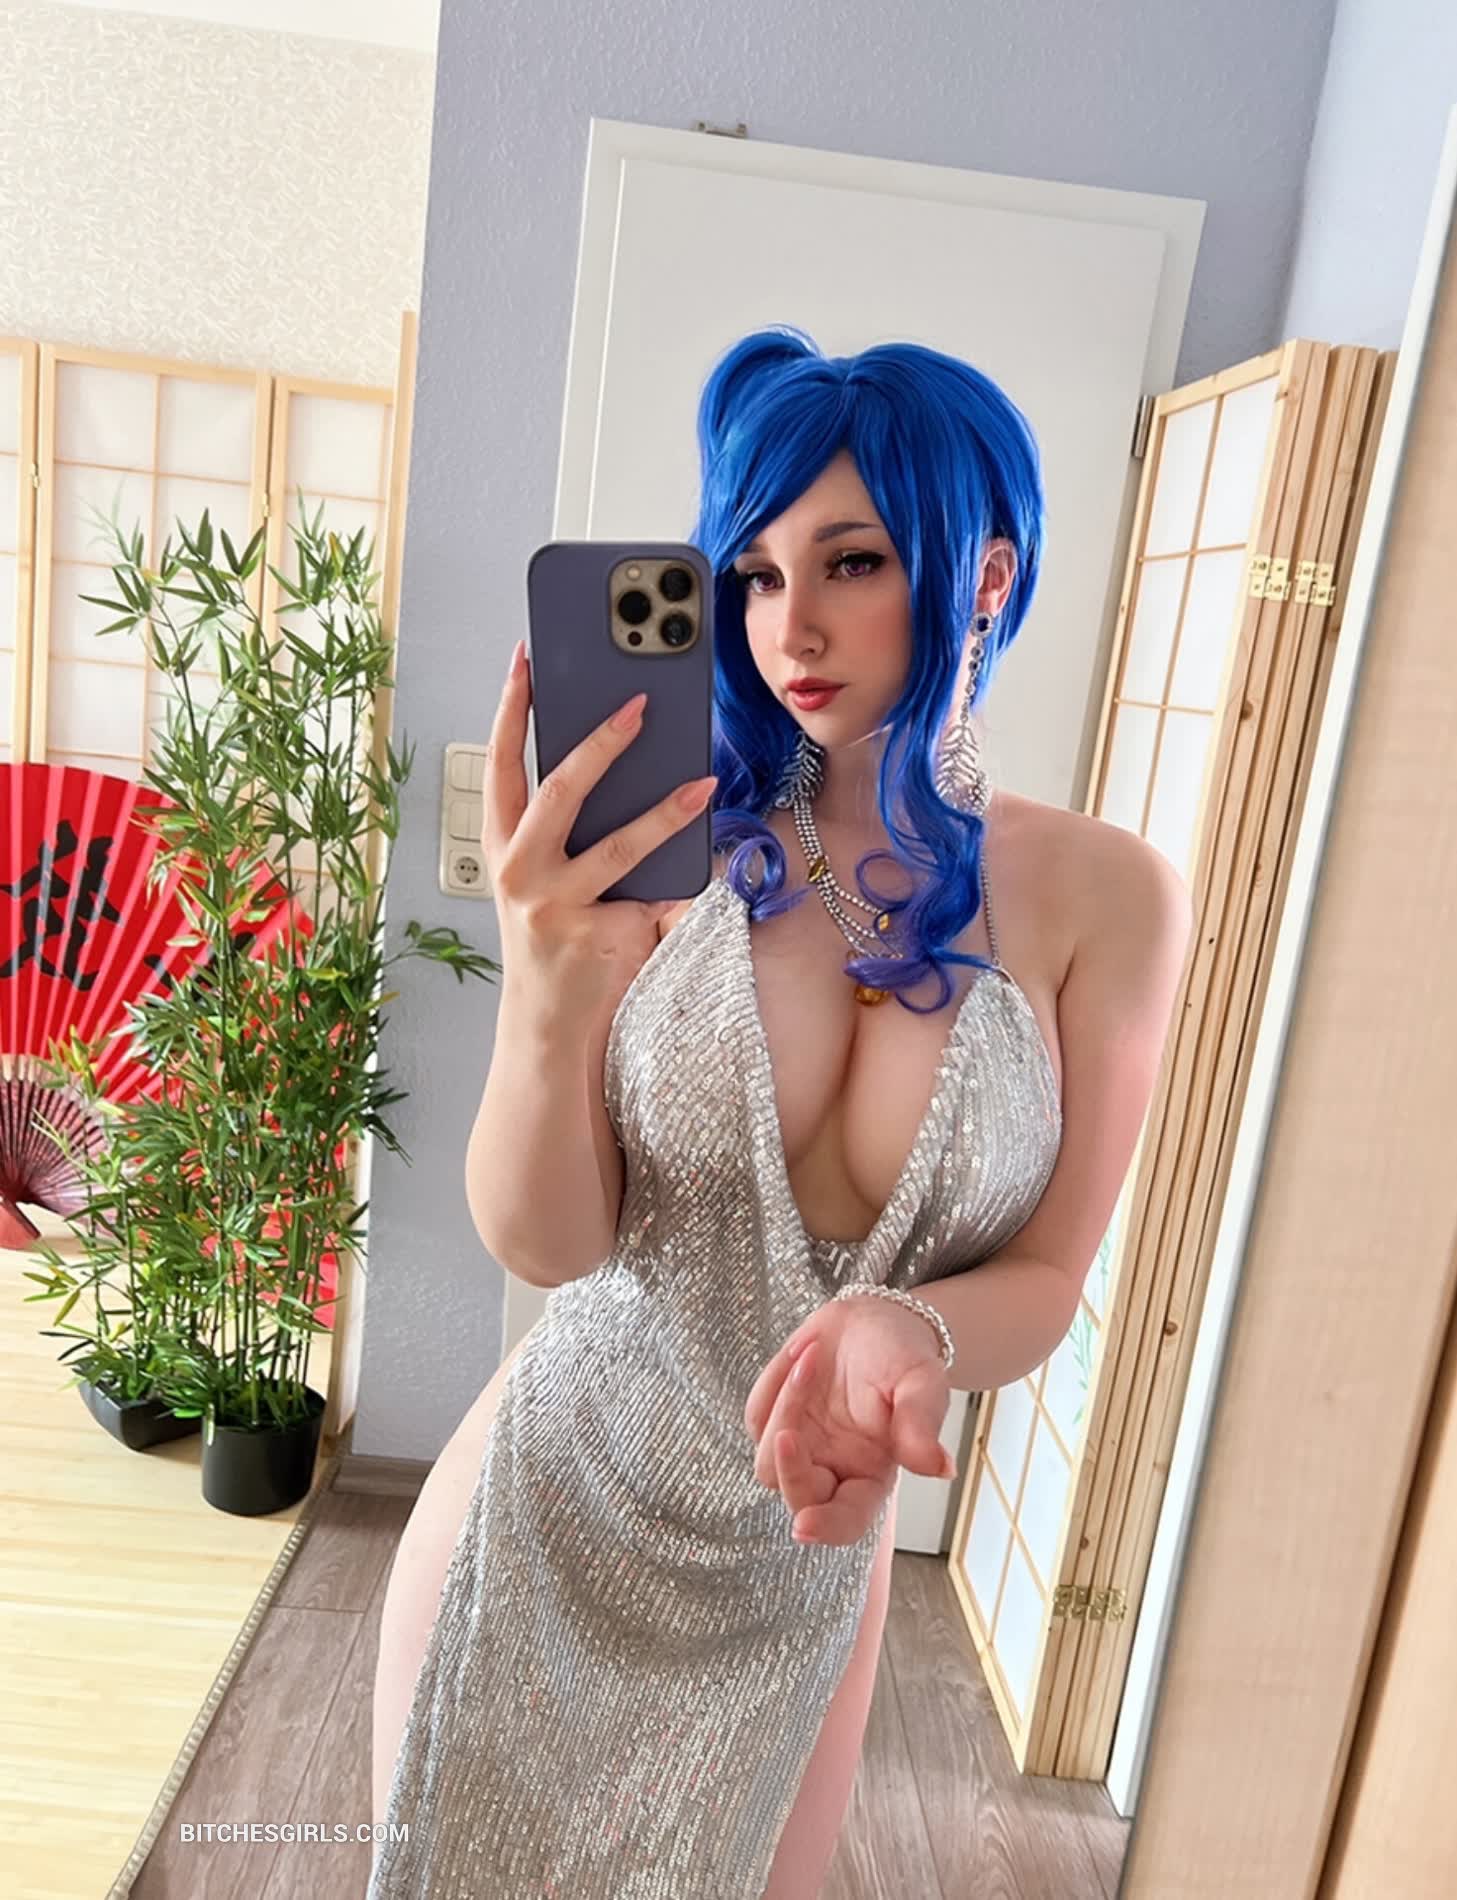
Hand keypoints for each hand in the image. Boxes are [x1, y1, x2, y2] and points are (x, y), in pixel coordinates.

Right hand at [481, 638, 718, 1028]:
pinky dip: (680, 884)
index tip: (524, 660)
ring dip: (665, 812)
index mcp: (501, 846)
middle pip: (557, 791)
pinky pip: (653, 897)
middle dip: (600, 743)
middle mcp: (518, 872)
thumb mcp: (545, 881)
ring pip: (618, 847)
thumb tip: (642, 777)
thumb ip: (576, 834)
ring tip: (702, 784)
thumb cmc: (553, 939)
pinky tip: (704, 870)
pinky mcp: (593, 937)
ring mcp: (554, 906)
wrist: (545, 1023)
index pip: (499, 765)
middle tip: (638, 704)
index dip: (509, 710)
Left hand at [743, 1295, 957, 1546]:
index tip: (804, 1525)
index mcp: (871, 1474)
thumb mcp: (921, 1383)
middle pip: (796, 1498)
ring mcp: (801, 1445)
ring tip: (814, 1356)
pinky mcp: (774, 1418)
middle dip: (789, 1470)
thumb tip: (942, 1467)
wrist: (873, 1319)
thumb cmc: (903, 1356)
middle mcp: (832, 1468)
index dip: (826, 1528)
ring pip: (767, 1461)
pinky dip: (773, 1383)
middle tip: (791, 1433)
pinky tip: (803, 1354)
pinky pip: (757, 1416)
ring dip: (784, 1408)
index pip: (847, 1519)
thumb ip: (921, 1425)